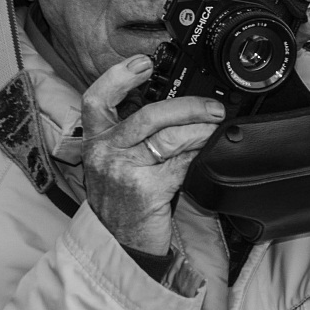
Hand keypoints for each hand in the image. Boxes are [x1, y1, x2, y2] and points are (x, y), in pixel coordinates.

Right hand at [81, 55, 225, 255]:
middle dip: (187, 106)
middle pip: (147, 114)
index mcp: (94, 143)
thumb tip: (172, 110)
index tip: (142, 63)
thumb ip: (131, 138)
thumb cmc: (124, 205)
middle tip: (211, 107)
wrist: (122, 247)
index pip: (95, 99)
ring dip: (200, 128)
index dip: (118, 76)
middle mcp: (103, 153)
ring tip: (215, 126)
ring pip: (168, 136)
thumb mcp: (114, 166)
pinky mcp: (144, 188)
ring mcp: (122, 171)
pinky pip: (180, 161)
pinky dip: (199, 151)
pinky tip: (209, 148)